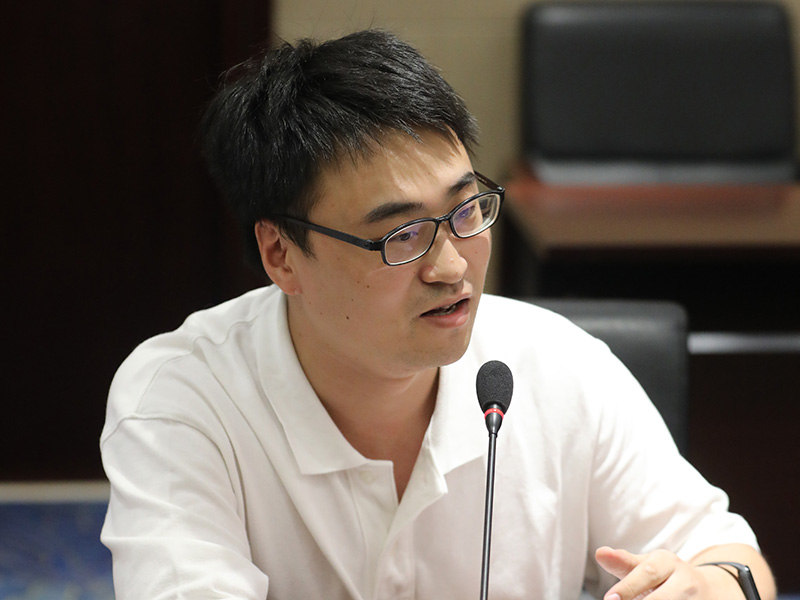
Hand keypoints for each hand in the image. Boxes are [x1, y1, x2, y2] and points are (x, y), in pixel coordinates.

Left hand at [595, 546, 710, 599]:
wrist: (705, 589)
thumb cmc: (663, 577)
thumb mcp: (645, 565)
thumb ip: (622, 563)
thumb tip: (599, 553)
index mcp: (667, 561)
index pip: (647, 573)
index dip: (627, 588)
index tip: (609, 599)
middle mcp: (685, 581)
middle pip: (662, 597)